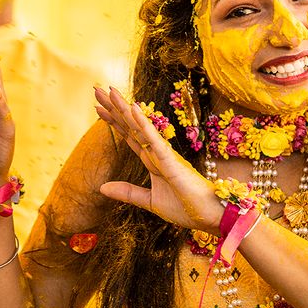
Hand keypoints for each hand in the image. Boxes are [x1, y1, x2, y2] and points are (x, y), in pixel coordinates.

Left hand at [94, 86, 221, 232]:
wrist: (211, 218)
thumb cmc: (186, 208)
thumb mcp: (150, 201)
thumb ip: (127, 192)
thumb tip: (101, 188)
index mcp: (152, 159)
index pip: (129, 135)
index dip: (114, 121)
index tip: (98, 108)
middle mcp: (157, 152)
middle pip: (131, 125)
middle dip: (114, 107)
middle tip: (96, 89)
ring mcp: (165, 154)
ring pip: (140, 127)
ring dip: (125, 109)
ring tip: (110, 91)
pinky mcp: (172, 162)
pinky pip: (155, 140)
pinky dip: (144, 125)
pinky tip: (134, 110)